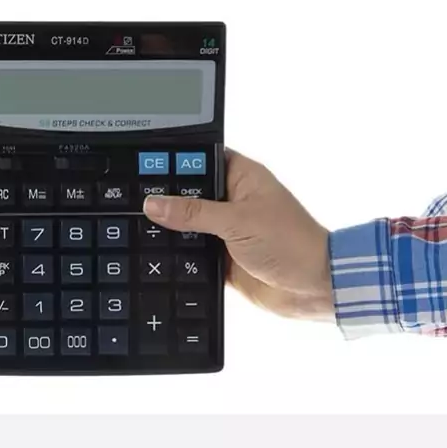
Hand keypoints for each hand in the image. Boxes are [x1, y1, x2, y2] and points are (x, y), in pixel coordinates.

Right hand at [143, 150, 333, 320]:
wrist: (313, 288)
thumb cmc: (291, 242)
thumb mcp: (237, 221)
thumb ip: (194, 212)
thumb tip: (154, 203)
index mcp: (242, 177)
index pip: (201, 159)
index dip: (175, 162)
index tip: (142, 168)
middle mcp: (233, 201)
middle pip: (190, 194)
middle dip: (167, 200)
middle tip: (133, 202)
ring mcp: (228, 231)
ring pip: (189, 226)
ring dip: (172, 231)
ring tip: (138, 229)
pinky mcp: (224, 258)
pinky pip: (193, 254)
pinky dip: (180, 257)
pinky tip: (156, 257)